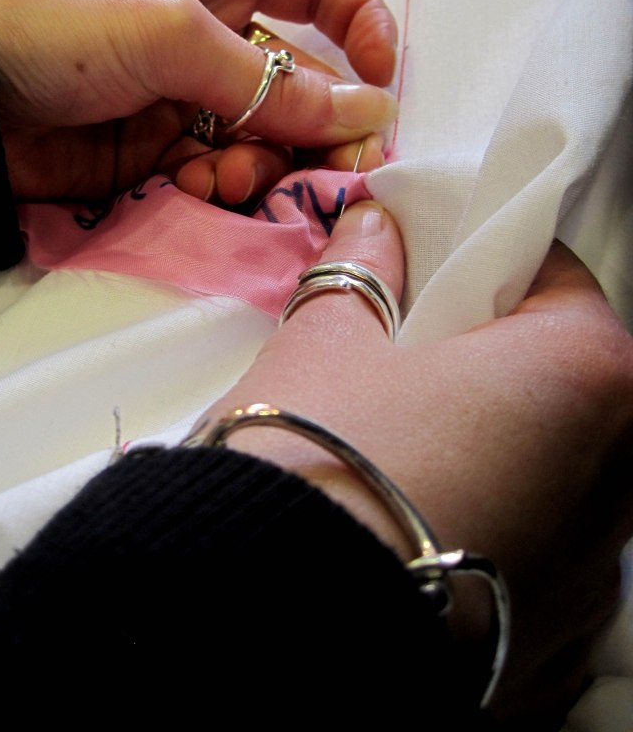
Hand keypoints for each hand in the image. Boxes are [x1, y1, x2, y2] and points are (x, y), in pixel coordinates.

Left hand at [0, 0, 397, 203]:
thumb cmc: (64, 23)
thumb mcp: (175, 33)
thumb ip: (273, 83)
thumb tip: (373, 115)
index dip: (365, 30)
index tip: (386, 83)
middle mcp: (218, 35)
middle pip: (308, 84)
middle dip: (324, 129)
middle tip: (339, 176)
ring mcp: (193, 99)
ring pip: (271, 140)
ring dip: (268, 166)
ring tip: (230, 180)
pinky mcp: (166, 156)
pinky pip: (225, 176)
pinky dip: (224, 191)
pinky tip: (196, 190)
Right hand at [206, 201, 632, 727]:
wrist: (274, 628)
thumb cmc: (315, 456)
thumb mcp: (327, 343)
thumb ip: (363, 274)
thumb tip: (375, 226)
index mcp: (586, 377)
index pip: (560, 282)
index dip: (491, 265)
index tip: (440, 274)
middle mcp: (619, 479)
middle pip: (568, 382)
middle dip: (500, 358)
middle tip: (417, 356)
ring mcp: (593, 576)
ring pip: (557, 474)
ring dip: (502, 448)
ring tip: (411, 450)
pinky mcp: (551, 645)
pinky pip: (533, 559)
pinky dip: (491, 530)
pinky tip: (416, 529)